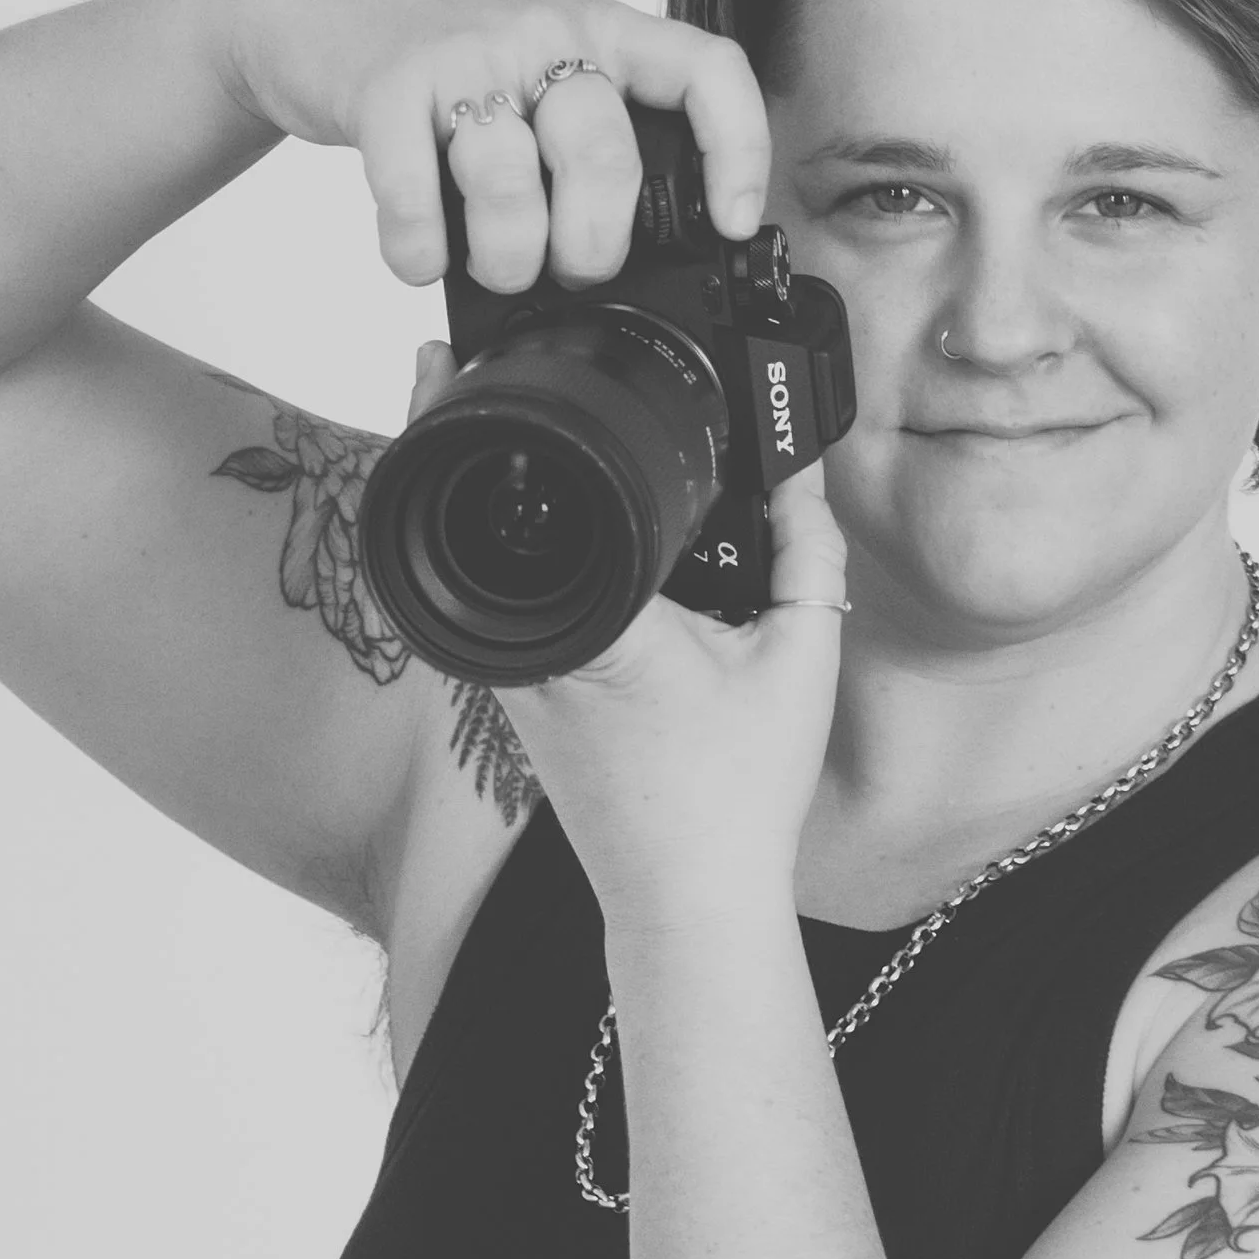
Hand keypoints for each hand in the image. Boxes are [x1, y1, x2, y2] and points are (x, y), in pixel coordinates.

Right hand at [223, 0, 771, 293]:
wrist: (318, 4)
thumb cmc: (451, 63)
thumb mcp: (544, 76)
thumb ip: (594, 139)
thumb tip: (644, 264)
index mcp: (603, 31)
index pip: (706, 70)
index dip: (738, 151)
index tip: (734, 226)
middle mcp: (543, 32)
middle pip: (604, 156)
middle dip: (591, 248)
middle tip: (566, 271)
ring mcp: (464, 54)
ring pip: (509, 182)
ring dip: (503, 258)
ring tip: (490, 266)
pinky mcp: (386, 84)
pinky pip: (415, 195)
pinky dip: (418, 250)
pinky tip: (420, 254)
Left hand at [406, 343, 848, 925]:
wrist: (689, 903)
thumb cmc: (737, 797)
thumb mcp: (798, 655)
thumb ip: (809, 551)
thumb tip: (803, 477)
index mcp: (594, 620)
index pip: (509, 496)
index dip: (464, 414)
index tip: (449, 355)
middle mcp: (530, 647)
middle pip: (466, 519)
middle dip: (459, 439)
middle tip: (452, 362)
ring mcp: (510, 682)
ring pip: (473, 568)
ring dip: (478, 503)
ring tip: (490, 430)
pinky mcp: (515, 706)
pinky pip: (498, 610)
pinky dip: (509, 563)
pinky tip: (539, 534)